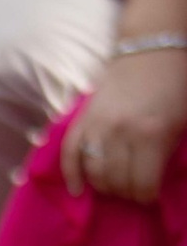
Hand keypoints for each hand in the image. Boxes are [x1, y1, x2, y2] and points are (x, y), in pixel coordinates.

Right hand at [61, 48, 186, 204]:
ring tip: (114, 184)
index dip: (147, 195)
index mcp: (151, 135)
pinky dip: (72, 175)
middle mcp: (121, 133)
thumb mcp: (181, 123)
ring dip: (104, 186)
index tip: (150, 193)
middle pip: (117, 183)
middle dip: (126, 192)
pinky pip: (70, 155)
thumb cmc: (174, 86)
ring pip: (94, 173)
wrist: (150, 49)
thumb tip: (149, 182)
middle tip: (133, 188)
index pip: (143, 186)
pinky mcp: (82, 120)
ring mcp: (98, 126)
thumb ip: (165, 154)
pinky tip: (78, 189)